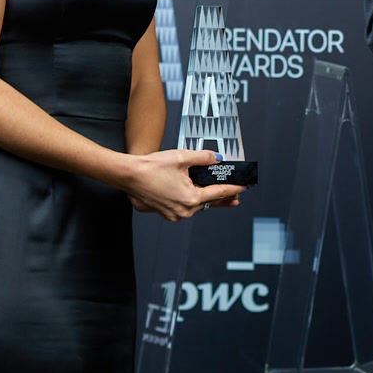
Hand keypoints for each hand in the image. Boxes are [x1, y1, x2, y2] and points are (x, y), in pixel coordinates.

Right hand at [125, 150, 244, 219]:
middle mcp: (184, 211)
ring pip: (197, 206)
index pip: (219, 193)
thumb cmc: (150, 168)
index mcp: (190, 198)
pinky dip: (191, 200)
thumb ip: (203, 158)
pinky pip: (185, 207)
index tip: (244, 187)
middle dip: (223, 196)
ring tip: (215, 190)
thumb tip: (217, 159)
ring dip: (205, 197)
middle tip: (236, 193)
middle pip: (210, 202)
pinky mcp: (167, 214)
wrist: (128, 176)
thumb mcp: (182, 157)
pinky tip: (193, 192)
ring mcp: (175, 215)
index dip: (234, 189)